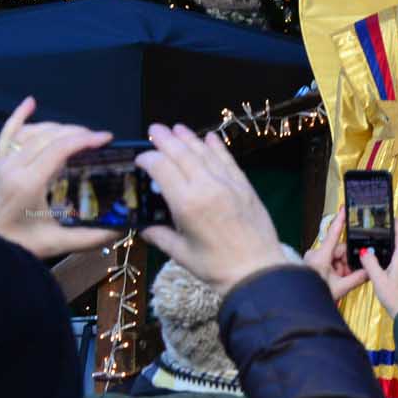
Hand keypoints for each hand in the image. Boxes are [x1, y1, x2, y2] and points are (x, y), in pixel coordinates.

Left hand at [0, 98, 118, 258]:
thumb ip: (91, 236)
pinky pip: (6, 133)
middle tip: (97, 140)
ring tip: (78, 133)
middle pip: (50, 136)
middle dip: (77, 132)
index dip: (87, 139)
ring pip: (33, 132)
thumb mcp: (56, 242)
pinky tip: (30, 102)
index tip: (106, 138)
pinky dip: (19, 116)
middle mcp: (11, 167)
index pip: (61, 149)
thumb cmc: (16, 245)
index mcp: (27, 182)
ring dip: (58, 128)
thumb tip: (123, 227)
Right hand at [136, 123, 288, 296]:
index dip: (149, 159)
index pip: (162, 168)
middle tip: (154, 129)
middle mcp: (208, 187)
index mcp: (187, 203)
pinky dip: (218, 148)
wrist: (257, 269)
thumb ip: (159, 235)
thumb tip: (142, 226)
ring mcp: (229, 184)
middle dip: (166, 140)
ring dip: (190, 139)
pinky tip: (210, 137)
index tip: (140, 158)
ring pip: (206, 153)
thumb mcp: (179, 253)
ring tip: (176, 128)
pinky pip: (229, 161)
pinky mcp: (245, 186)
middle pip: (183, 154)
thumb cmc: (215, 266)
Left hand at [303, 209, 368, 300]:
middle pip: (340, 250)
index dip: (340, 220)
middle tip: (348, 275)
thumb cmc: (314, 294)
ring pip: (336, 257)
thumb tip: (369, 271)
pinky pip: (330, 261)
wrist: (299, 303)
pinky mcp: (313, 262)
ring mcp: (314, 258)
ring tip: (340, 281)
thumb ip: (358, 277)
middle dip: (347, 263)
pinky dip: (336, 269)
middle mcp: (316, 254)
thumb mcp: (340, 288)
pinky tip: (336, 279)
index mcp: (321, 257)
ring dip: (342, 268)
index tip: (344, 208)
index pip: (334, 234)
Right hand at [357, 221, 397, 316]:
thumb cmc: (395, 297)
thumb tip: (365, 252)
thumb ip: (370, 264)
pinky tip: (384, 267)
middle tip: (381, 232)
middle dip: (391, 237)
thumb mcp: (377, 279)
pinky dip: (392, 260)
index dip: (397, 224)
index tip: (391, 217)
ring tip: (379, 249)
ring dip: (391, 250)